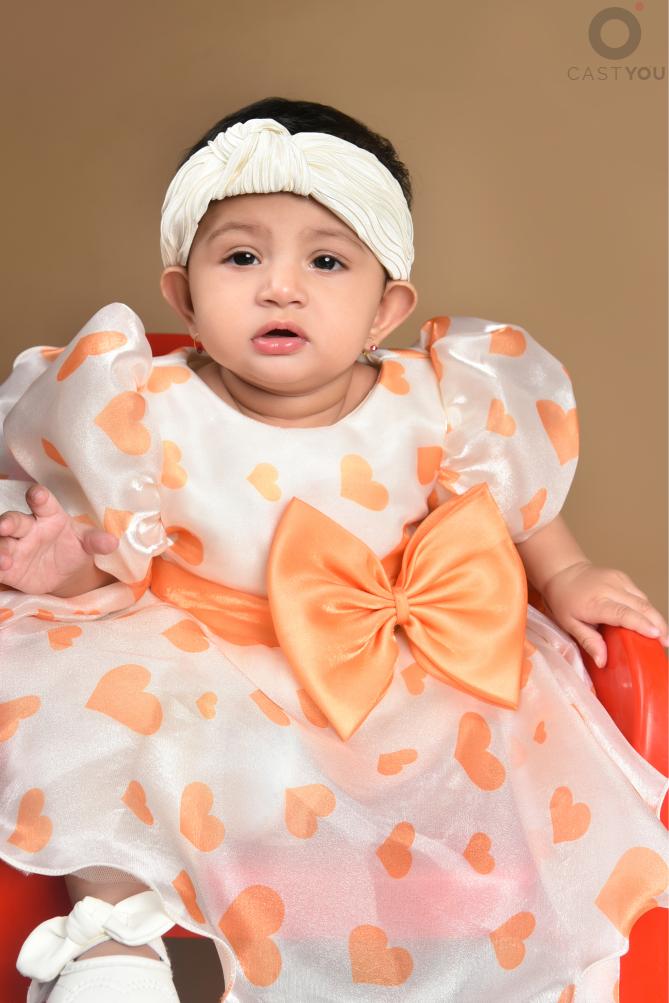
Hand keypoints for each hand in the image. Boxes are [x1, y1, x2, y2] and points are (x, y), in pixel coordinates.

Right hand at [0, 484, 118, 595]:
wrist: (65, 573)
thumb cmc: (74, 548)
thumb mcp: (87, 544)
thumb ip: (97, 541)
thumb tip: (113, 543)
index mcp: (49, 515)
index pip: (43, 502)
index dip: (39, 496)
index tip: (37, 494)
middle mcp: (28, 528)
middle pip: (14, 520)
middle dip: (7, 522)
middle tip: (4, 526)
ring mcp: (14, 546)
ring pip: (1, 542)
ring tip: (5, 560)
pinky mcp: (7, 567)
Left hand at [542, 560, 668, 666]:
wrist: (563, 572)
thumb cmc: (564, 600)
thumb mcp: (569, 624)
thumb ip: (588, 641)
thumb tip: (603, 661)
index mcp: (595, 603)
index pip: (622, 614)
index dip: (641, 624)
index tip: (657, 635)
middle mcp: (609, 589)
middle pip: (640, 606)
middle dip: (657, 624)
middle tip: (666, 643)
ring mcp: (618, 580)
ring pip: (644, 600)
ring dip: (655, 618)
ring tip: (663, 636)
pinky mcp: (623, 577)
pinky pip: (640, 595)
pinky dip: (647, 609)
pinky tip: (651, 622)